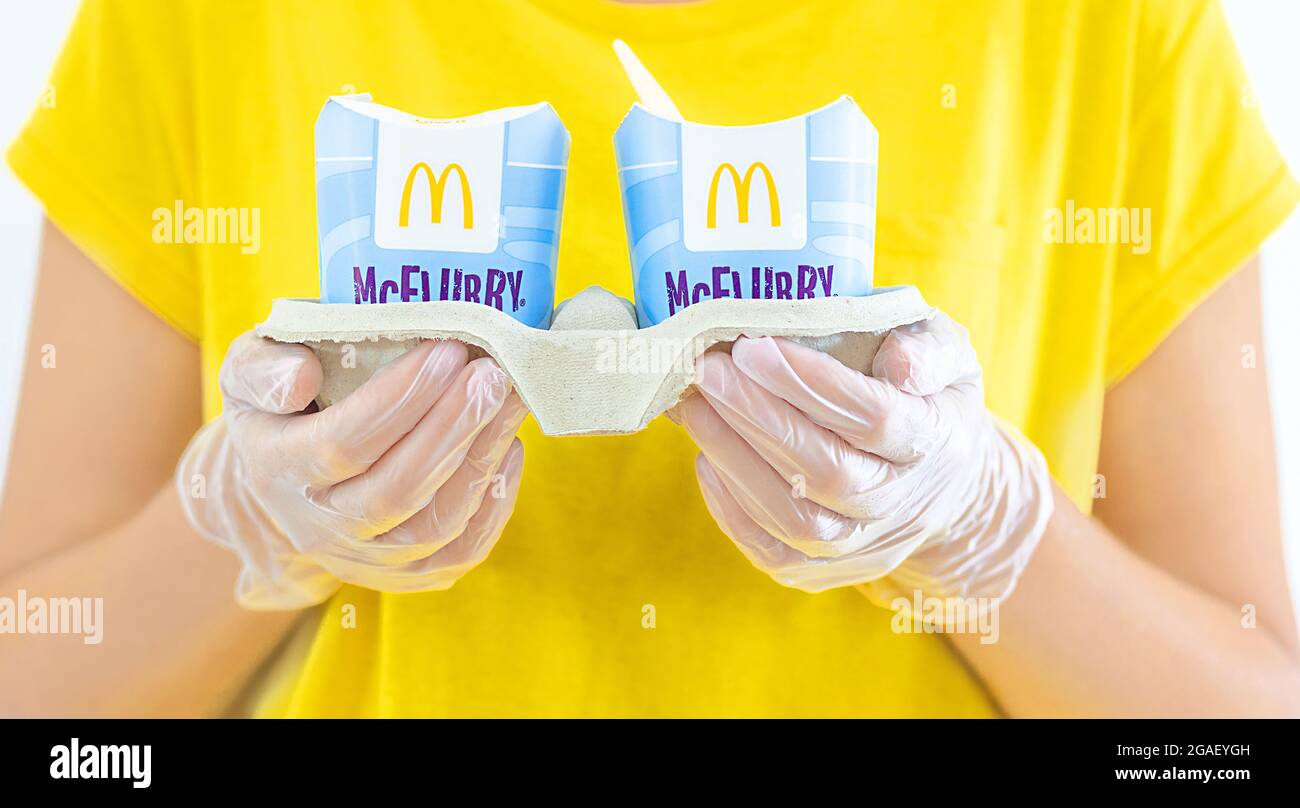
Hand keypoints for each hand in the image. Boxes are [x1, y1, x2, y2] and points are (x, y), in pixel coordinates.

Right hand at [176, 334, 526, 608]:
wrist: (284, 487)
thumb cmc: (280, 410)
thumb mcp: (248, 373)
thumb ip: (263, 369)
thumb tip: (302, 376)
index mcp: (278, 469)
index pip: (343, 442)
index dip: (400, 398)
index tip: (446, 349)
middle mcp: (320, 527)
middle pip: (397, 490)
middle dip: (453, 426)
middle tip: (492, 373)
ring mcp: (367, 559)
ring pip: (436, 523)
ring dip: (481, 457)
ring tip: (509, 398)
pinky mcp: (410, 574)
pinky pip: (461, 551)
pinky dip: (494, 503)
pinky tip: (508, 448)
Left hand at [679, 312, 1052, 604]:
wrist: (943, 481)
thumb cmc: (929, 396)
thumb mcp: (949, 353)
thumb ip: (929, 349)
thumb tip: (899, 364)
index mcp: (936, 440)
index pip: (875, 418)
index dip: (811, 385)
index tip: (752, 348)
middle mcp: (904, 503)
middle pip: (828, 472)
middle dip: (758, 419)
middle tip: (707, 372)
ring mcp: (864, 545)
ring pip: (796, 520)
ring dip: (734, 460)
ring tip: (695, 407)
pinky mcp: (825, 569)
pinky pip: (773, 552)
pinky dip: (731, 510)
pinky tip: (705, 459)